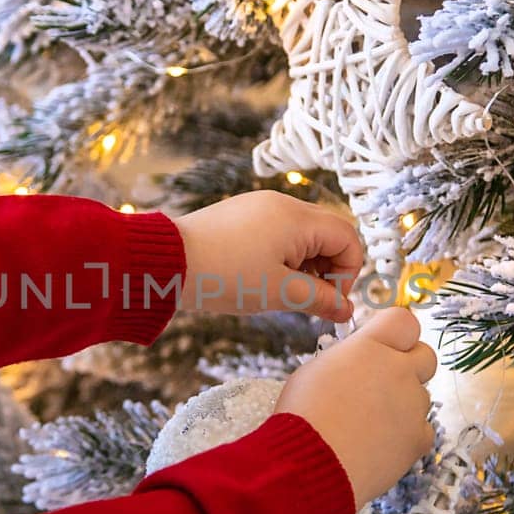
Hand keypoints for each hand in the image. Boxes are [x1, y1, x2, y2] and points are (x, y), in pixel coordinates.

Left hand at [174, 191, 363, 321]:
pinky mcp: (242, 215)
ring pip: (303, 235)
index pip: (348, 238)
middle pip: (328, 234)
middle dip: (327, 269)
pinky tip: (262, 279)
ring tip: (282, 292)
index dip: (348, 273)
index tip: (331, 301)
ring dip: (305, 265)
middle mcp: (283, 204)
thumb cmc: (223, 276)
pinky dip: (283, 256)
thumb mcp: (279, 293)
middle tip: (308, 300)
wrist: (165, 262)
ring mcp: (261, 206)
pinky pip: (279, 233)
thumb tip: (346, 309)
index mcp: (298, 218)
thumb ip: (319, 299)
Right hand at [273, 307, 435, 507]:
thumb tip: (362, 360)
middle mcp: (400, 370)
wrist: (311, 464)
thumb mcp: (317, 369)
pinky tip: (378, 445)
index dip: (397, 332)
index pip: (404, 320)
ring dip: (403, 405)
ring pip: (421, 397)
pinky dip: (405, 437)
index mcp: (372, 346)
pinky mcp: (419, 438)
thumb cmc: (303, 414)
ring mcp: (414, 405)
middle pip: (426, 356)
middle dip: (410, 365)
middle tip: (383, 383)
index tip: (386, 344)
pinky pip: (421, 430)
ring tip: (369, 425)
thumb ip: (350, 357)